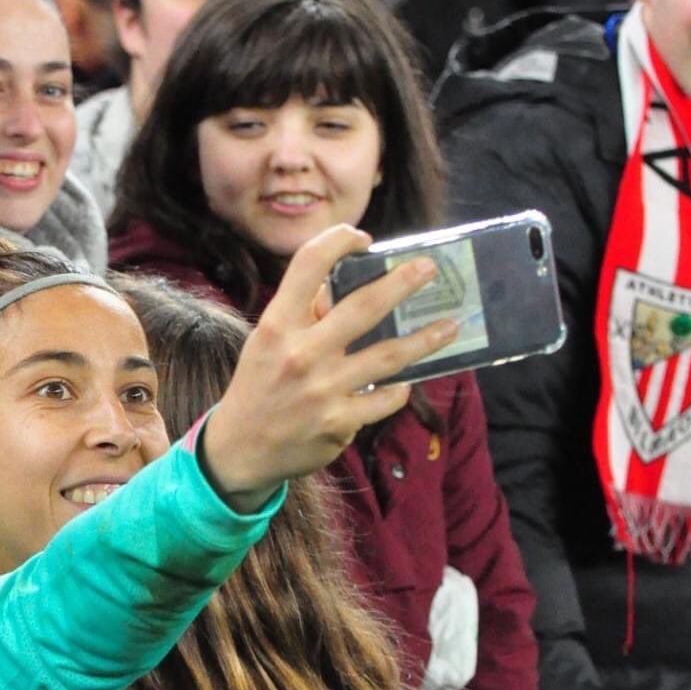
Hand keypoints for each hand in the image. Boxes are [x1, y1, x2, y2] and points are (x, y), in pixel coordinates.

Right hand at [201, 226, 457, 507]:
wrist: (240, 450)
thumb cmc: (258, 386)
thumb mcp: (267, 342)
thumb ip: (300, 314)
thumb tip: (341, 282)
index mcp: (278, 325)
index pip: (308, 265)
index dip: (338, 242)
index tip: (361, 238)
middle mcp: (301, 353)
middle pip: (364, 307)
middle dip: (403, 283)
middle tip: (429, 268)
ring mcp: (323, 390)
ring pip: (390, 356)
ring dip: (426, 338)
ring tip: (450, 325)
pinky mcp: (340, 423)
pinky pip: (385, 399)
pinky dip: (399, 388)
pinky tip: (406, 380)